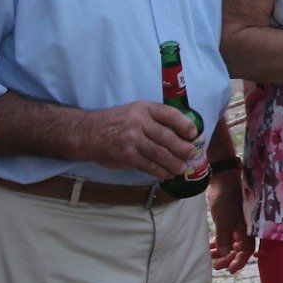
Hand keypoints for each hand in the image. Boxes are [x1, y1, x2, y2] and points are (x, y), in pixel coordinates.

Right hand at [83, 101, 200, 178]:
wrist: (88, 133)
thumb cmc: (117, 122)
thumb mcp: (135, 111)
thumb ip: (154, 119)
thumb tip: (180, 133)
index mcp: (144, 108)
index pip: (170, 114)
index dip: (185, 124)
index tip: (194, 133)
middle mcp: (138, 122)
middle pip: (168, 137)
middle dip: (184, 148)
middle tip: (192, 154)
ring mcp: (132, 140)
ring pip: (160, 154)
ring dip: (175, 163)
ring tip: (182, 168)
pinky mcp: (127, 156)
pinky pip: (149, 166)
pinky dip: (160, 171)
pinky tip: (167, 174)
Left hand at [207, 172, 251, 272]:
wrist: (223, 178)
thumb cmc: (225, 198)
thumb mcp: (223, 220)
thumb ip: (225, 239)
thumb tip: (225, 255)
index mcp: (249, 228)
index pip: (247, 250)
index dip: (240, 262)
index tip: (230, 271)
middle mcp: (246, 227)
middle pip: (239, 248)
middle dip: (229, 258)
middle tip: (217, 266)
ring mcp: (239, 222)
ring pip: (233, 242)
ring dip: (223, 250)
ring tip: (211, 256)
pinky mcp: (231, 218)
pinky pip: (227, 234)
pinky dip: (220, 240)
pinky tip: (210, 245)